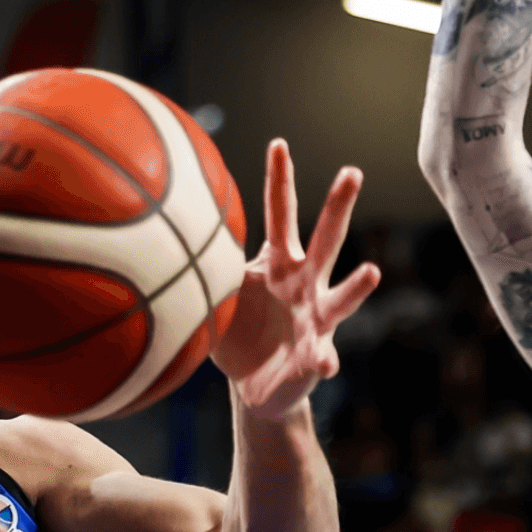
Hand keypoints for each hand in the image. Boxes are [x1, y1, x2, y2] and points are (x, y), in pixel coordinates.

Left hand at [210, 138, 381, 419]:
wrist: (257, 386)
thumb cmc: (239, 333)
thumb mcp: (219, 297)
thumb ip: (206, 271)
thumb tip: (162, 242)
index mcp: (280, 263)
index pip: (281, 214)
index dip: (280, 180)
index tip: (279, 145)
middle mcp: (306, 283)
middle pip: (327, 238)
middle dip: (338, 206)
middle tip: (352, 172)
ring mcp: (317, 319)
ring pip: (342, 297)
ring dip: (357, 285)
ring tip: (370, 272)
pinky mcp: (316, 356)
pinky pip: (322, 357)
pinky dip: (324, 361)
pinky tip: (325, 364)